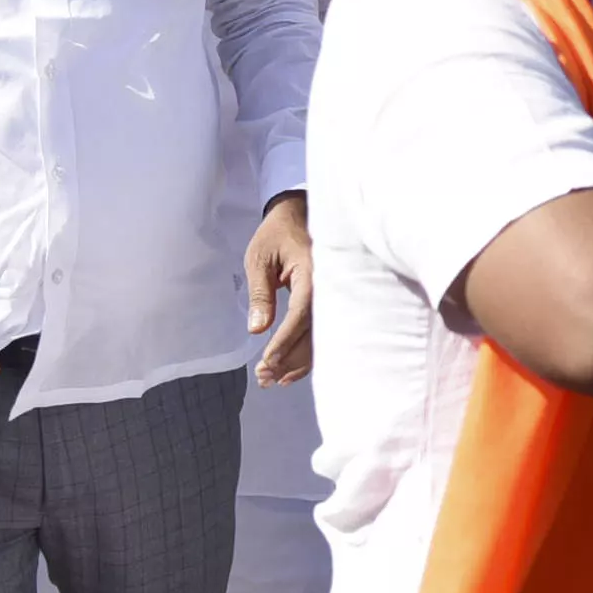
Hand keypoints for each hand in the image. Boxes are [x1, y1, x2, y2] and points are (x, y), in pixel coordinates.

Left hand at [244, 191, 312, 384]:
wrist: (297, 213)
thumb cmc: (275, 234)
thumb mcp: (259, 259)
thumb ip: (260, 294)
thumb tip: (258, 330)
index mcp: (313, 271)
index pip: (301, 313)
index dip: (285, 341)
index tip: (267, 361)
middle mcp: (330, 287)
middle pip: (314, 332)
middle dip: (290, 359)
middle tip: (264, 377)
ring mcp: (333, 296)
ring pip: (321, 338)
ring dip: (298, 362)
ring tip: (272, 379)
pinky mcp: (330, 302)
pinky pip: (323, 332)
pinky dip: (307, 354)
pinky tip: (290, 370)